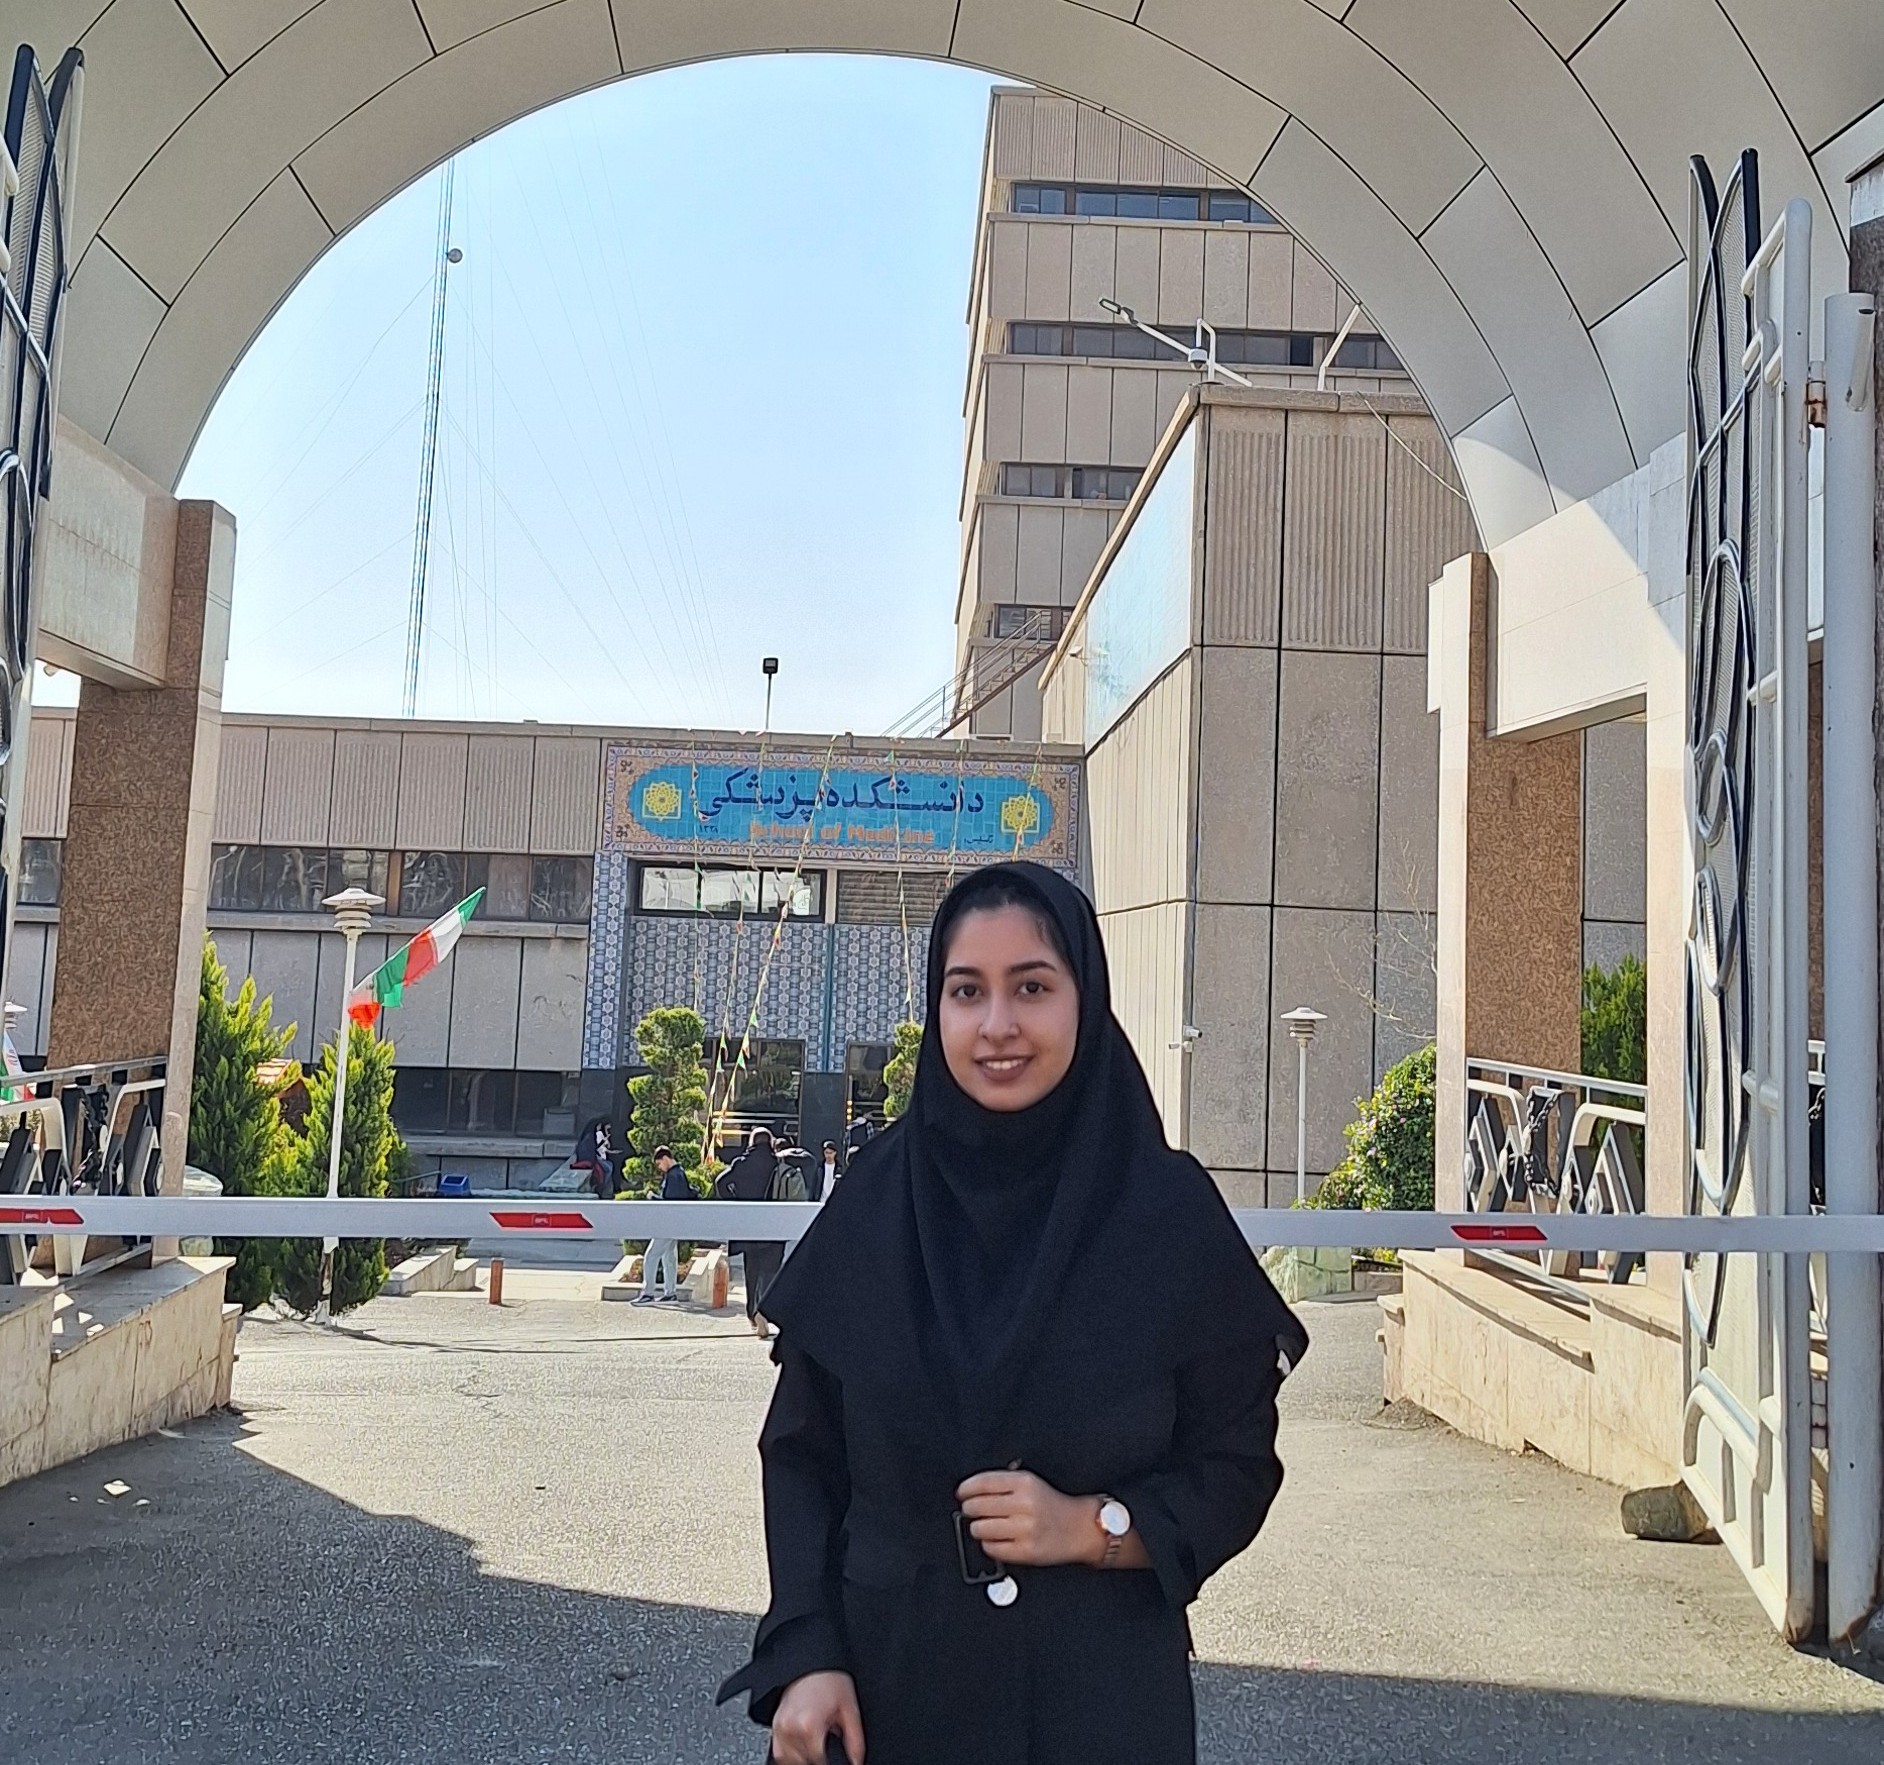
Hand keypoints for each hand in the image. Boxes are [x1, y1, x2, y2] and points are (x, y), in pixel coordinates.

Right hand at [771, 1670, 863, 1764]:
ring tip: (816, 1740)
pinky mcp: (774, 1726)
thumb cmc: (830, 1679)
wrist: (812, 1660)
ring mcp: (779, 1728)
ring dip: (804, 1758)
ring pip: (790, 1761)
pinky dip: (791, 1754)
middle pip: (805, 1762)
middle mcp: (790, 1728)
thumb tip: (856, 1762)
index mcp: (809, 1725)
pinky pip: (779, 1753)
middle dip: (818, 1756)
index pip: (819, 1761)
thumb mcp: (850, 1708)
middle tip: (827, 1739)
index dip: (832, 1760)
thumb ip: (855, 1741)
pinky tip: (803, 1744)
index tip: (836, 1754)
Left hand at [955, 1469, 1103, 1566]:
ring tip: (986, 1526)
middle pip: (976, 1506)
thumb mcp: (1031, 1482)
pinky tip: (997, 1539)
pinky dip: (989, 1545)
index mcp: (1025, 1482)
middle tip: (972, 1510)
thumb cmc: (1052, 1505)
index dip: (966, 1489)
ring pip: (980, 1529)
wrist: (1080, 1528)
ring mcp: (1025, 1529)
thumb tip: (970, 1489)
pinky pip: (991, 1548)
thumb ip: (1003, 1482)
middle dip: (969, 1509)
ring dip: (978, 1528)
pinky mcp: (1026, 1551)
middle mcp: (1025, 1504)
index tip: (961, 1493)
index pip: (982, 1482)